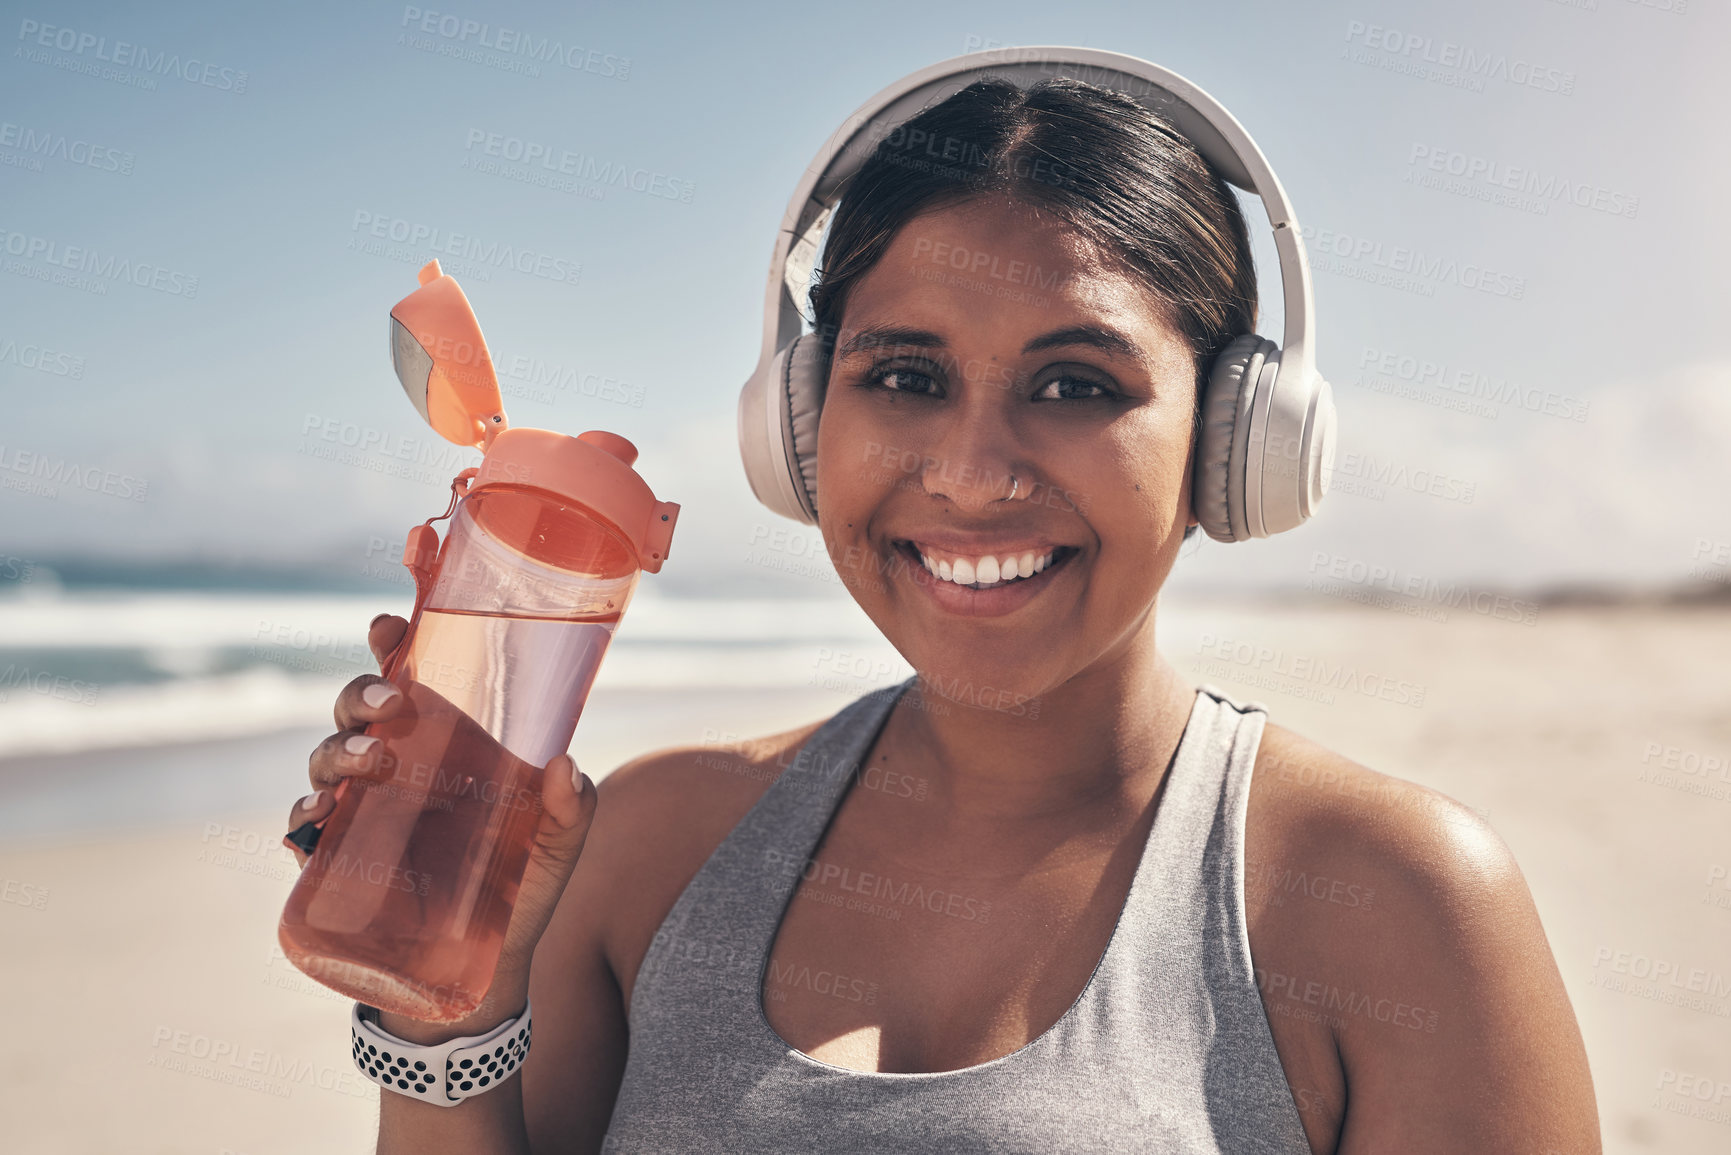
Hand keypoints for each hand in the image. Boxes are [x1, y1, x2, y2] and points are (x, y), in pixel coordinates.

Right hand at [284, 613, 598, 1024]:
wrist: (486, 973)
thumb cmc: (523, 891)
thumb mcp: (557, 848)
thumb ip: (571, 808)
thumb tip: (566, 766)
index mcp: (449, 746)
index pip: (412, 680)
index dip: (394, 645)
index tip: (390, 625)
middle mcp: (400, 769)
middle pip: (360, 710)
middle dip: (362, 694)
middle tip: (392, 707)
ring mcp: (364, 812)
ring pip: (326, 758)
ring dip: (336, 750)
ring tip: (368, 761)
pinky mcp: (339, 862)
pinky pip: (306, 827)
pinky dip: (304, 814)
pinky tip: (319, 817)